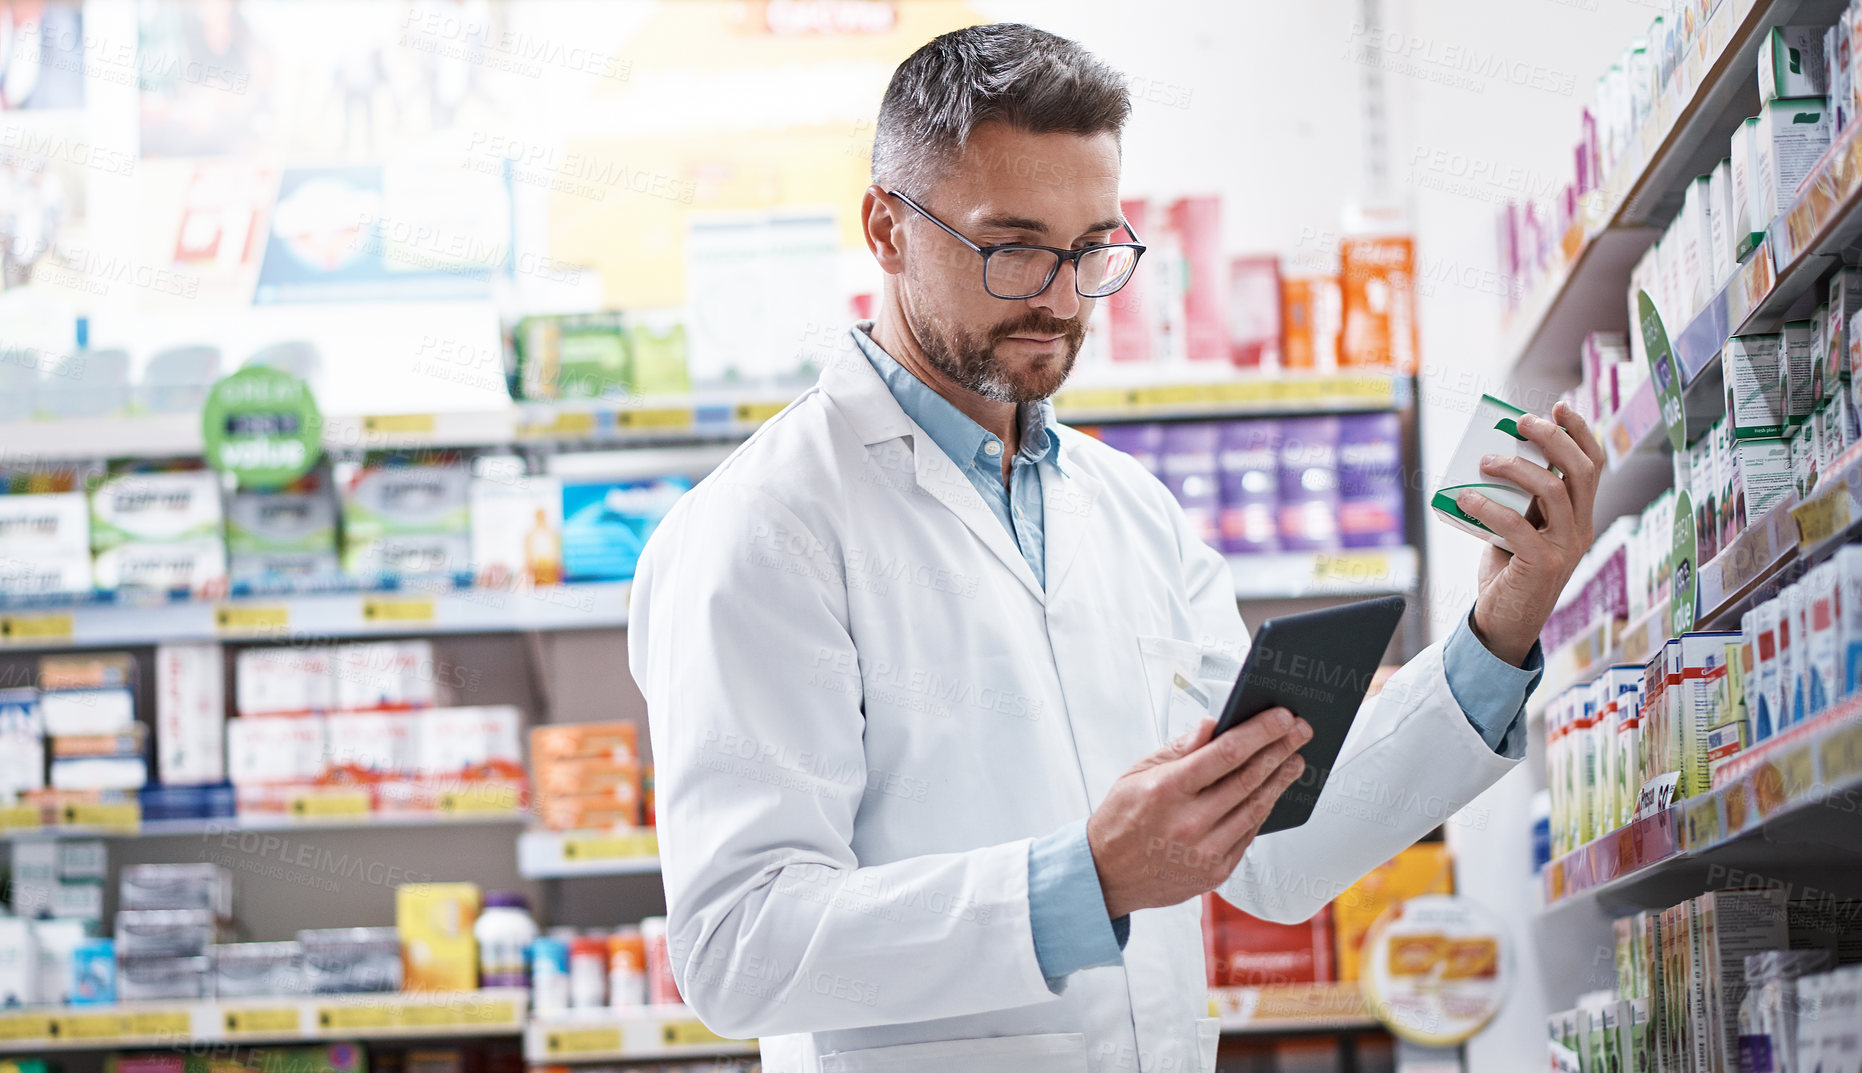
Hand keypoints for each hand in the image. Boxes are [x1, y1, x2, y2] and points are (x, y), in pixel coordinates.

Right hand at [1086, 710, 1310, 918]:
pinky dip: (1262, 810)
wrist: (1106, 876)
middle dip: (1280, 750)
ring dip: (1280, 781)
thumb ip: (1179, 749)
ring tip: (1295, 761)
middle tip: (1300, 732)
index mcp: (1167, 790)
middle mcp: (1188, 822)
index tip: (1282, 717)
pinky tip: (1271, 793)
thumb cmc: (1120, 819)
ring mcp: (1204, 851)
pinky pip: (1248, 835)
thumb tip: (1213, 725)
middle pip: (1249, 779)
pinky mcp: (1215, 873)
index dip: (1260, 731)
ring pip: (1256, 809)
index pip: (1226, 753)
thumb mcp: (1137, 773)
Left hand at [1457, 401, 1605, 665]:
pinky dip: (1489, 506)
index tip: (1560, 405)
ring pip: (1555, 492)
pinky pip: (1517, 525)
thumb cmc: (1508, 571)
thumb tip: (1490, 458)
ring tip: (1485, 460)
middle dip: (1554, 438)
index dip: (1581, 432)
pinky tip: (1464, 497)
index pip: (1593, 466)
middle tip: (1521, 422)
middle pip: (1581, 471)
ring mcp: (1565, 548)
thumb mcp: (1517, 528)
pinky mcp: (1542, 565)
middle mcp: (1580, 529)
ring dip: (1518, 467)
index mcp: (1579, 516)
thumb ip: (1516, 500)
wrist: (1504, 623)